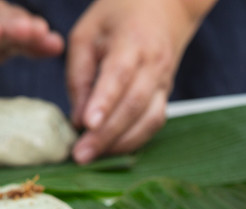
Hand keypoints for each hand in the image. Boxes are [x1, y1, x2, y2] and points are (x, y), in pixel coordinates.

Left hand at [67, 0, 215, 164]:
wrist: (165, 8)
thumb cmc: (119, 16)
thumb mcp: (87, 32)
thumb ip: (79, 74)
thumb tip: (78, 119)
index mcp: (133, 42)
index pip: (119, 75)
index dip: (104, 102)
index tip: (87, 125)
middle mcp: (154, 65)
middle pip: (134, 105)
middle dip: (107, 134)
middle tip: (80, 156)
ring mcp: (165, 83)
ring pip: (149, 120)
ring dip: (121, 143)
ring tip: (93, 157)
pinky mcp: (167, 96)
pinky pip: (154, 123)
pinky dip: (134, 140)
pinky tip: (112, 149)